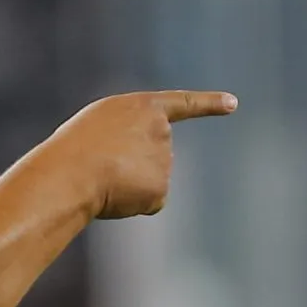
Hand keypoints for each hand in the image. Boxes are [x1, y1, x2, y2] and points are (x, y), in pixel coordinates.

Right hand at [46, 90, 237, 218]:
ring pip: (147, 179)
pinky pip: (147, 201)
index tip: (233, 103)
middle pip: (153, 154)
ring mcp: (164, 160)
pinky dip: (130, 203)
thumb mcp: (98, 126)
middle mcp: (162, 130)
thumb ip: (126, 137)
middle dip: (130, 164)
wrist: (73, 172)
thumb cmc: (74, 148)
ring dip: (126, 183)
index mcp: (143, 107)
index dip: (208, 104)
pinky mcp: (161, 189)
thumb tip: (143, 176)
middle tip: (98, 164)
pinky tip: (112, 194)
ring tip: (100, 177)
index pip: (182, 104)